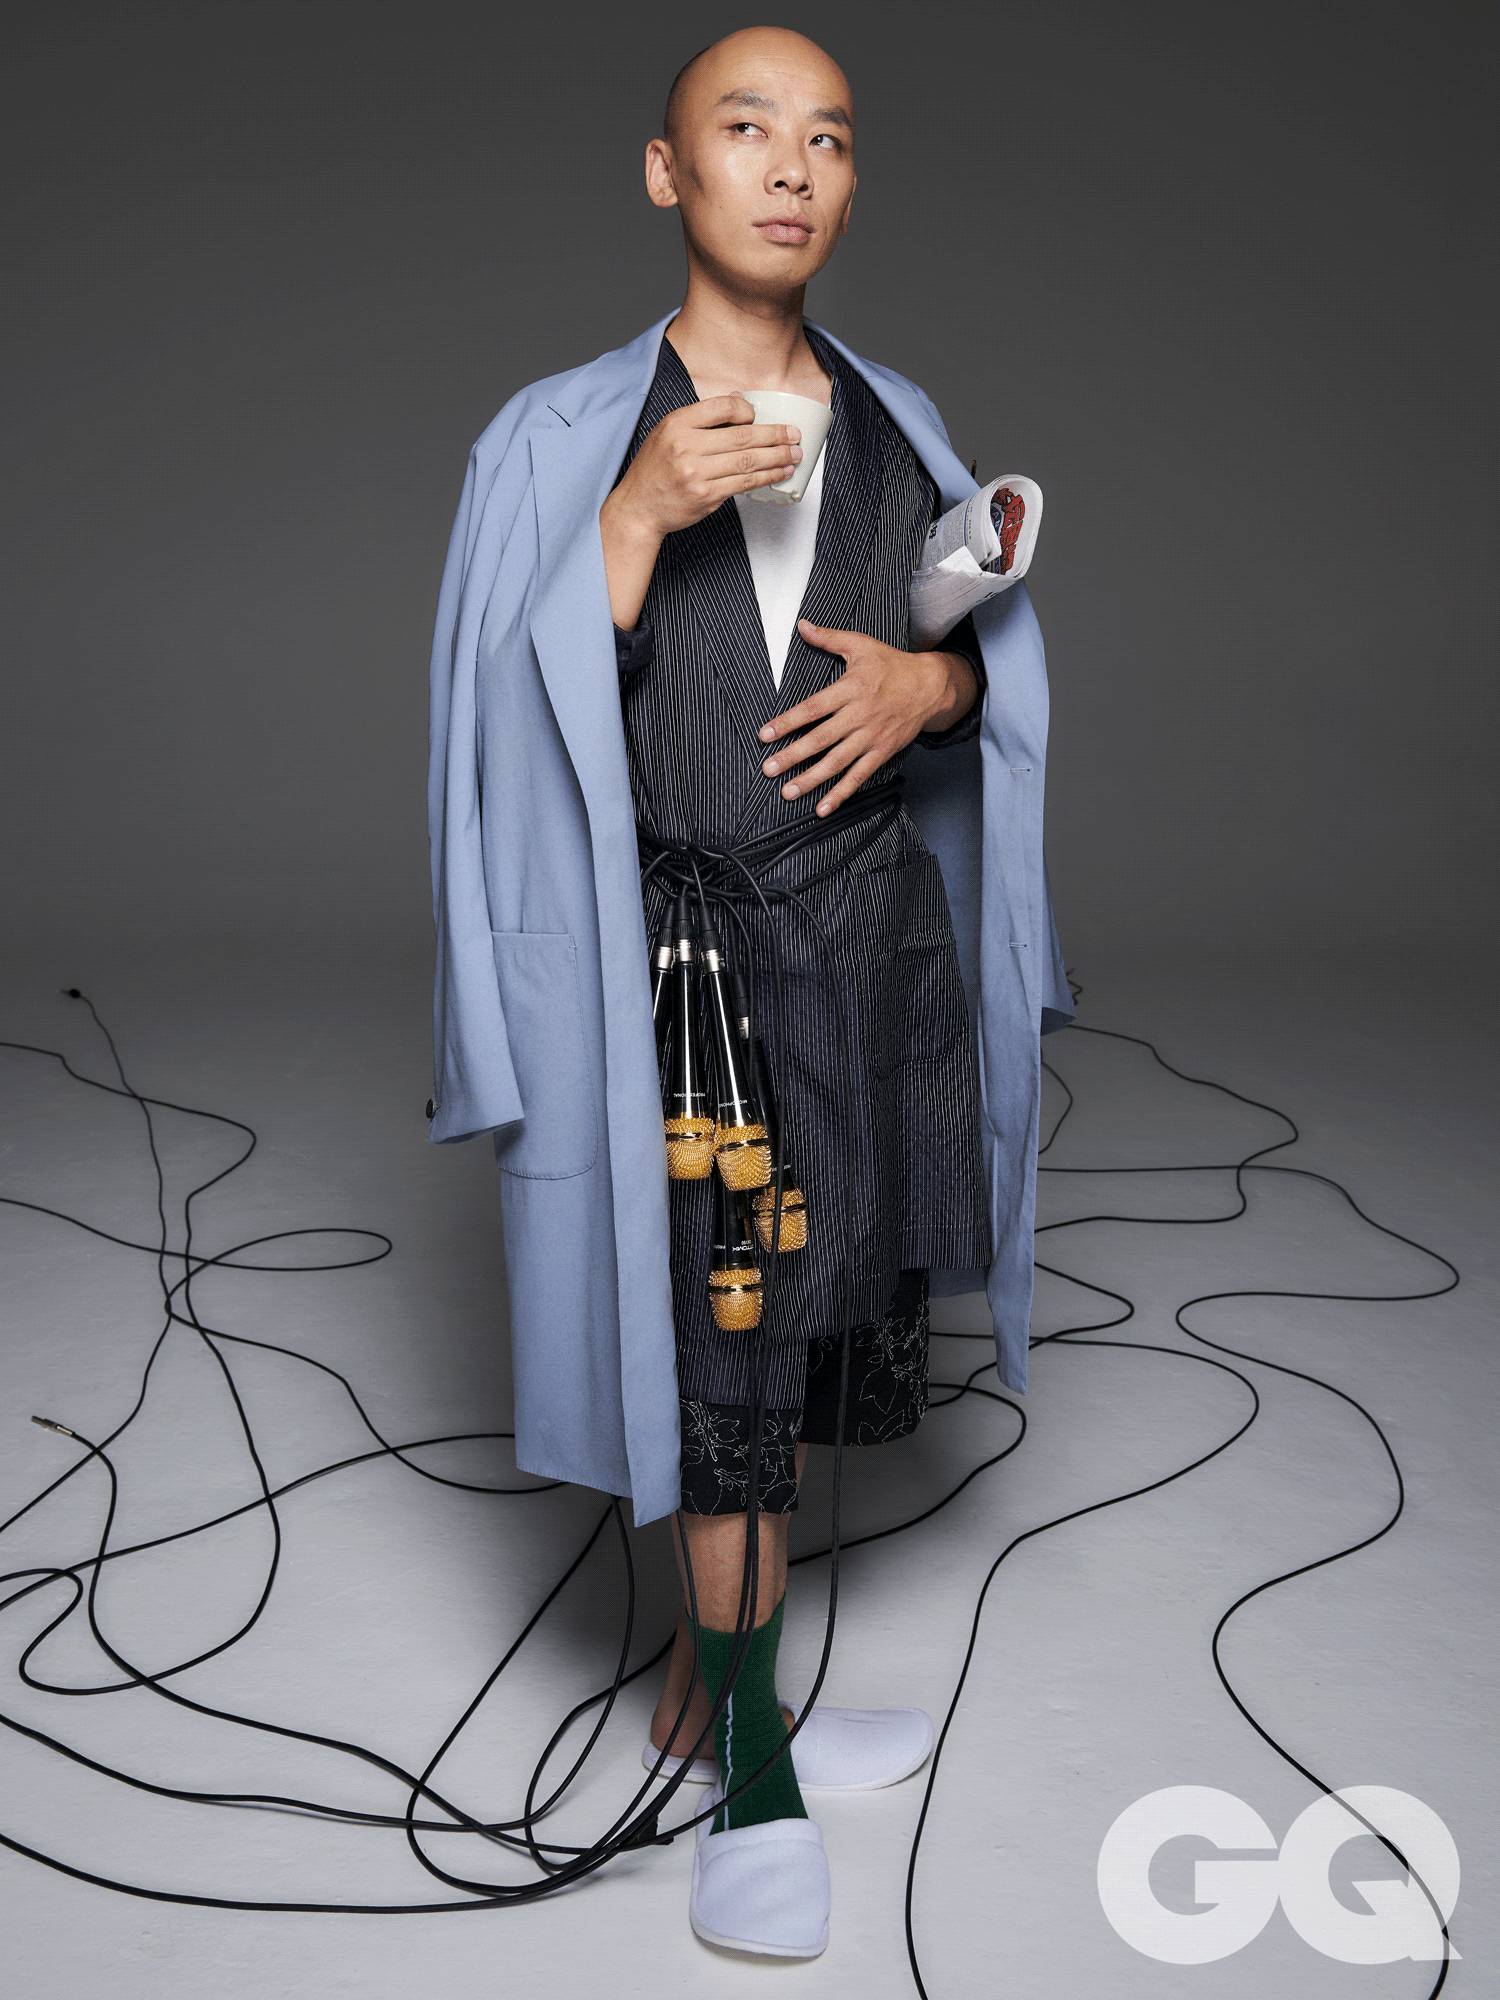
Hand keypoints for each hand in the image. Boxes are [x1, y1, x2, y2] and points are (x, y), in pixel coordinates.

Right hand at [607, 394, 803, 541]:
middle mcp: (687, 446)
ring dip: (777, 458)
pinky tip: (779, 473)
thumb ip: (700, 419)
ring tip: (794, 455)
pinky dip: (766, 478)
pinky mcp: (706, 496)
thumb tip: (740, 404)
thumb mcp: (668, 432)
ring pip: (748, 462)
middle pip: (742, 436)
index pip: (723, 407)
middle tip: (794, 435)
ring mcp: (697, 473)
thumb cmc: (656, 469)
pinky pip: (744, 484)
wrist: (638, 507)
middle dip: (775, 435)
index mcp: (678, 424)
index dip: (747, 410)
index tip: (759, 416)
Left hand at [757, 617, 978, 815]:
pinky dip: (841, 794)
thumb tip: (802, 625)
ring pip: (837, 762)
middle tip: (769, 769)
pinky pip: (858, 776)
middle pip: (821, 739)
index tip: (765, 735)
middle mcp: (859, 716)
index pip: (812, 708)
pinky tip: (822, 808)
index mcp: (850, 689)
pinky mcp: (881, 752)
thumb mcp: (861, 645)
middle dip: (793, 756)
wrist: (930, 686)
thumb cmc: (892, 665)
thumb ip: (828, 638)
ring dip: (812, 779)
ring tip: (788, 792)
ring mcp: (870, 737)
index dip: (788, 722)